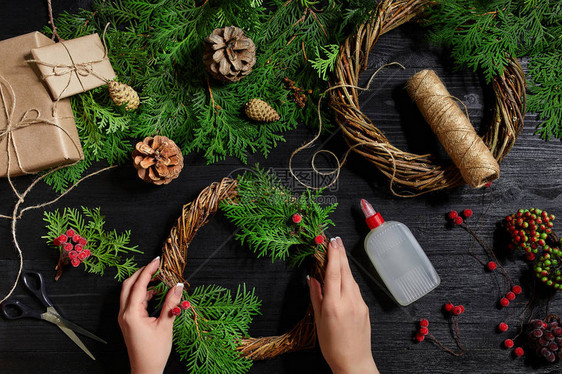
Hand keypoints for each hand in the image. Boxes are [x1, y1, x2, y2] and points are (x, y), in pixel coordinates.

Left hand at [118, 257, 183, 373]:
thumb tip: (178, 286)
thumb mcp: (165, 325)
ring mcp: (124, 317)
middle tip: (156, 266)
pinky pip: (132, 301)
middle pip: (129, 285)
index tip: (157, 261)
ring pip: (129, 292)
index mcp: (131, 314)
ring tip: (159, 278)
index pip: (139, 285)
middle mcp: (124, 314)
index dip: (148, 270)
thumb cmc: (154, 352)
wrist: (145, 370)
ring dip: (142, 283)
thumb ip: (171, 303)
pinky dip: (143, 293)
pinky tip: (155, 293)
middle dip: (142, 273)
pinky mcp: (128, 321)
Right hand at [308, 237, 378, 373]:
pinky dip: (348, 278)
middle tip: (335, 239)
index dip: (332, 255)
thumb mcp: (318, 320)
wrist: (354, 362)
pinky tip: (343, 276)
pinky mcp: (364, 307)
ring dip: (343, 265)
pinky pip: (355, 288)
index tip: (330, 242)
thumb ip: (316, 296)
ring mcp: (359, 303)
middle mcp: (348, 301)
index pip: (333, 273)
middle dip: (339, 253)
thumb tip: (313, 278)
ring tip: (337, 254)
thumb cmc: (332, 346)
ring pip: (350, 278)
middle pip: (344, 271)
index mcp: (333, 305)